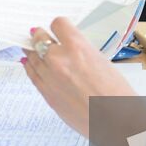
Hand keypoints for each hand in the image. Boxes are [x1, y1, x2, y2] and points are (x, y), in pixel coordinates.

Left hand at [22, 18, 137, 139]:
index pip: (58, 24)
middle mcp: (60, 59)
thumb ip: (81, 53)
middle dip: (40, 36)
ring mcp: (50, 77)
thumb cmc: (116, 94)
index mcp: (77, 46)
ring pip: (32, 56)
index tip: (57, 28)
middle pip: (40, 38)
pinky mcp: (47, 94)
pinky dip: (30, 67)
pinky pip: (32, 74)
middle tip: (38, 35)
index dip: (58, 26)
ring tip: (30, 48)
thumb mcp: (101, 62)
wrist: (116, 121)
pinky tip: (29, 64)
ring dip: (32, 51)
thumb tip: (68, 51)